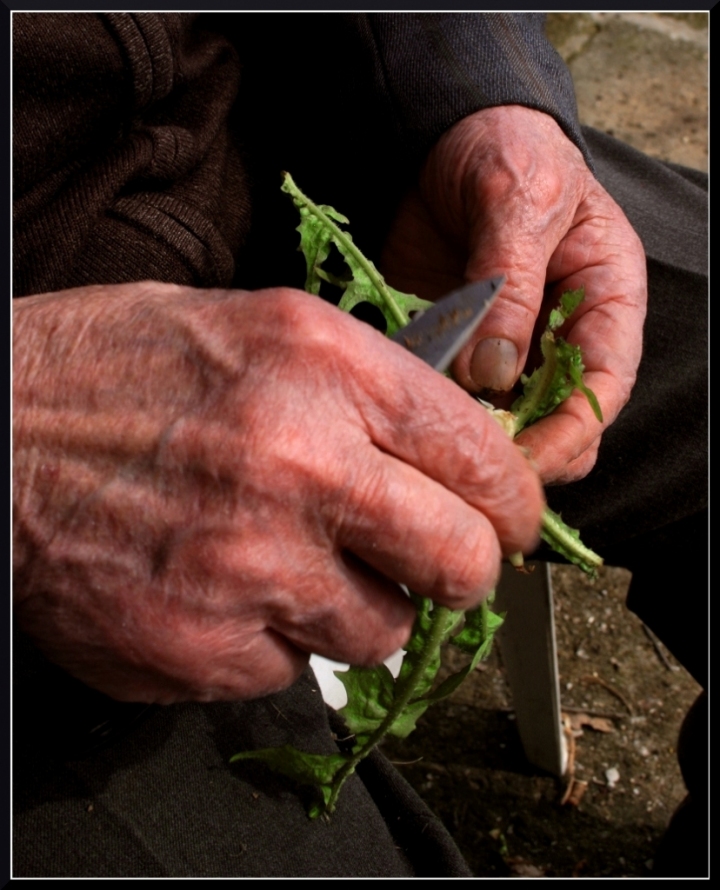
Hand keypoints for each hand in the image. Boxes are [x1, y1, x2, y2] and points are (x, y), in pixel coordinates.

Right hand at [13, 282, 542, 702]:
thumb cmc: (115, 368)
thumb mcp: (255, 328)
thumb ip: (367, 386)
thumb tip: (453, 444)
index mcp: (322, 367)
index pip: (482, 457)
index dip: (512, 500)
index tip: (507, 518)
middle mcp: (298, 467)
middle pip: (460, 564)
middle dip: (460, 569)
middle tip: (431, 559)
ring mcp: (248, 569)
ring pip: (380, 634)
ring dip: (356, 607)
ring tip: (289, 560)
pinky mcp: (199, 649)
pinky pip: (290, 670)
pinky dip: (274, 638)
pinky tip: (221, 587)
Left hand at [381, 105, 647, 483]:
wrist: (440, 134)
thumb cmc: (504, 149)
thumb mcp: (519, 201)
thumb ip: (511, 287)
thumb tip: (494, 373)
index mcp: (605, 295)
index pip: (606, 384)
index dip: (573, 431)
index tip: (527, 460)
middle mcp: (561, 329)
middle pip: (559, 414)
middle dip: (525, 445)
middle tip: (476, 462)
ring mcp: (509, 342)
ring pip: (507, 413)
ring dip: (478, 433)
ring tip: (442, 438)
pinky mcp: (461, 344)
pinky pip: (455, 391)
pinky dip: (439, 407)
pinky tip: (417, 409)